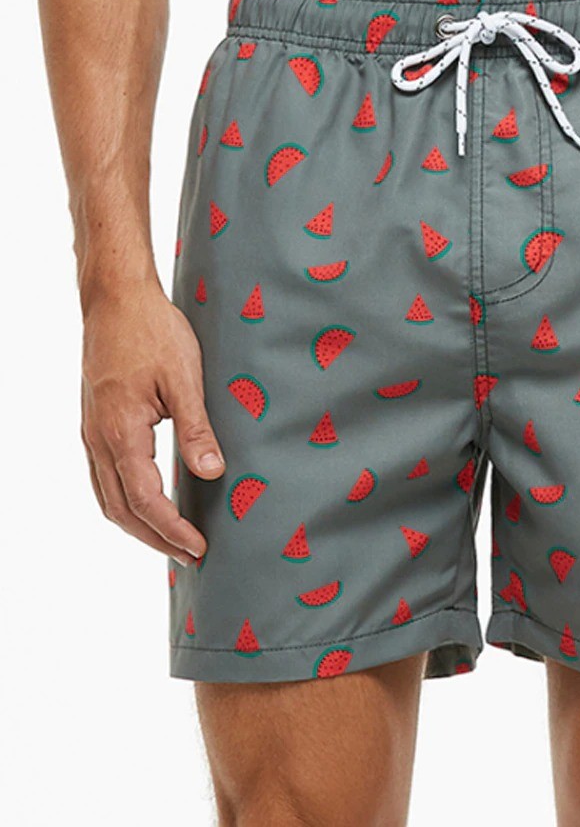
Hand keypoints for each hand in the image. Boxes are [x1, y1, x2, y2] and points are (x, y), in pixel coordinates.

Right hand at [81, 282, 222, 565]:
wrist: (115, 299)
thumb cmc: (152, 331)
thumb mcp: (184, 379)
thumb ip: (196, 430)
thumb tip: (212, 474)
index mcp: (120, 433)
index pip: (146, 501)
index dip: (172, 530)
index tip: (199, 548)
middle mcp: (98, 440)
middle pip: (121, 510)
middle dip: (156, 539)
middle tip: (191, 555)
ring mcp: (91, 433)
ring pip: (108, 498)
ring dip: (139, 525)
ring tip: (173, 539)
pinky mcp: (95, 423)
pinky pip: (105, 477)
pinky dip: (127, 502)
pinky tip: (150, 502)